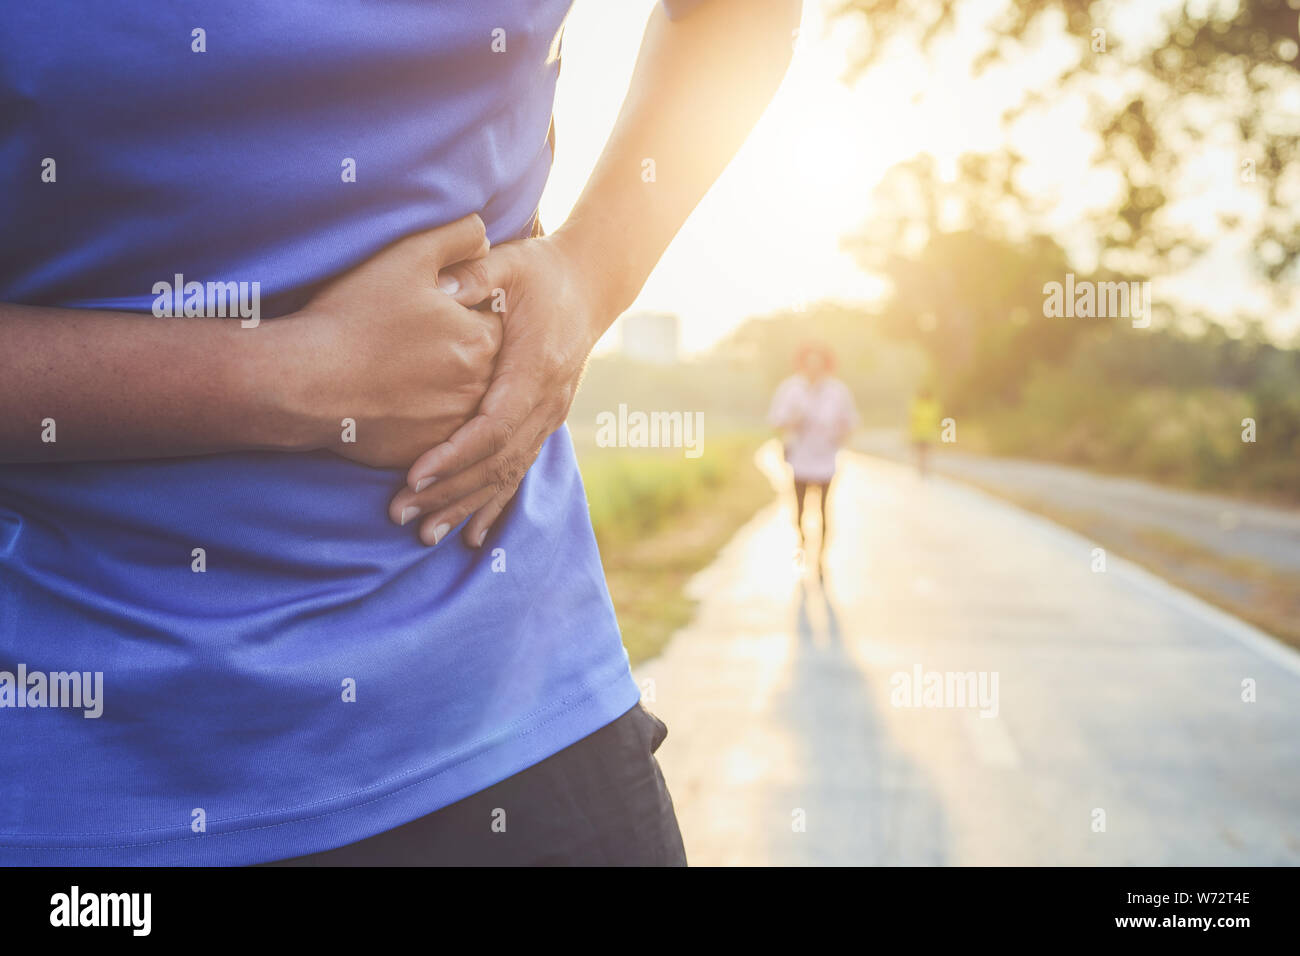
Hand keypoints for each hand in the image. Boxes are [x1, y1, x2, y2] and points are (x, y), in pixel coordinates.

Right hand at [279, 214, 501, 468]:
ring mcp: (453, 425)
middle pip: (484, 365)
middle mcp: (478, 388)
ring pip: (464, 401)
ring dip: (445, 387)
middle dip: (460, 351)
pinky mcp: (427, 453)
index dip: (468, 312)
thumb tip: (486, 240)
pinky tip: (396, 401)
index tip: (437, 311)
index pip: (497, 323)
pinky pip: (439, 436)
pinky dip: (424, 419)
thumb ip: (458, 238)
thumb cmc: (354, 315)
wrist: (305, 381)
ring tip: (404, 371)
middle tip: (416, 342)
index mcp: (482, 340)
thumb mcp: (408, 256)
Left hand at [385, 233, 606, 546]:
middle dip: (448, 493)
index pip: (493, 424)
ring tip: (426, 536)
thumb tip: (440, 286)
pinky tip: (471, 538)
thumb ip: (473, 275)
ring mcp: (548, 418)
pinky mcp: (544, 425)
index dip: (455, 454)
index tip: (414, 474)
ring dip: (466, 507)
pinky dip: (493, 506)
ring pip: (507, 475)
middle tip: (401, 514)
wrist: (588, 286)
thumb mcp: (507, 263)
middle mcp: (546, 403)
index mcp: (535, 368)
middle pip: (496, 462)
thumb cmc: (540, 273)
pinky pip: (518, 474)